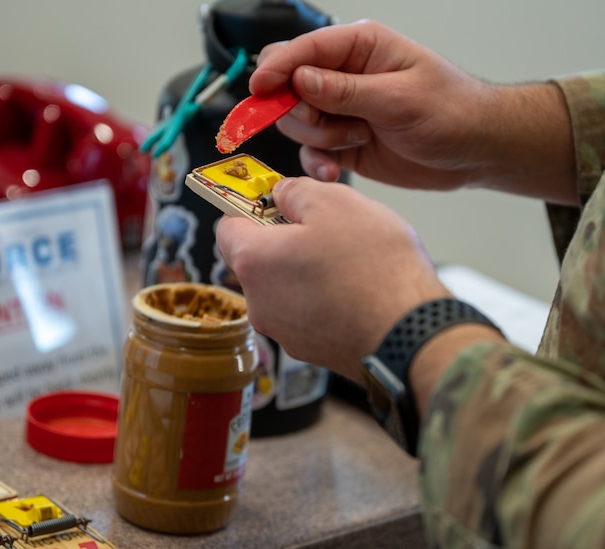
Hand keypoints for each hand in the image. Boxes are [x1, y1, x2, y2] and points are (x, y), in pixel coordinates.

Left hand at [216, 176, 450, 381]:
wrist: (410, 333)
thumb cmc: (374, 270)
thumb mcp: (334, 202)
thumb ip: (296, 191)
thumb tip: (284, 194)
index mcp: (253, 262)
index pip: (227, 226)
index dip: (249, 207)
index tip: (272, 200)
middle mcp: (259, 302)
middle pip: (257, 258)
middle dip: (283, 239)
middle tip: (322, 227)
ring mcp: (283, 330)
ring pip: (284, 286)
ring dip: (305, 269)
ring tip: (347, 260)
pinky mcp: (310, 349)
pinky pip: (306, 312)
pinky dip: (322, 298)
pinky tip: (353, 289)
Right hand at [250, 20, 575, 204]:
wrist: (473, 150)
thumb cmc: (451, 111)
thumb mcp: (399, 98)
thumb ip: (345, 90)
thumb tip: (299, 80)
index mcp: (359, 47)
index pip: (301, 50)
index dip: (275, 69)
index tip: (259, 91)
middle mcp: (342, 76)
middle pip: (286, 87)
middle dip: (298, 111)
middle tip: (323, 125)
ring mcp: (339, 111)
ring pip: (296, 123)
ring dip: (319, 139)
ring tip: (357, 140)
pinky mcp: (341, 143)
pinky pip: (310, 153)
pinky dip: (318, 164)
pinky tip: (336, 170)